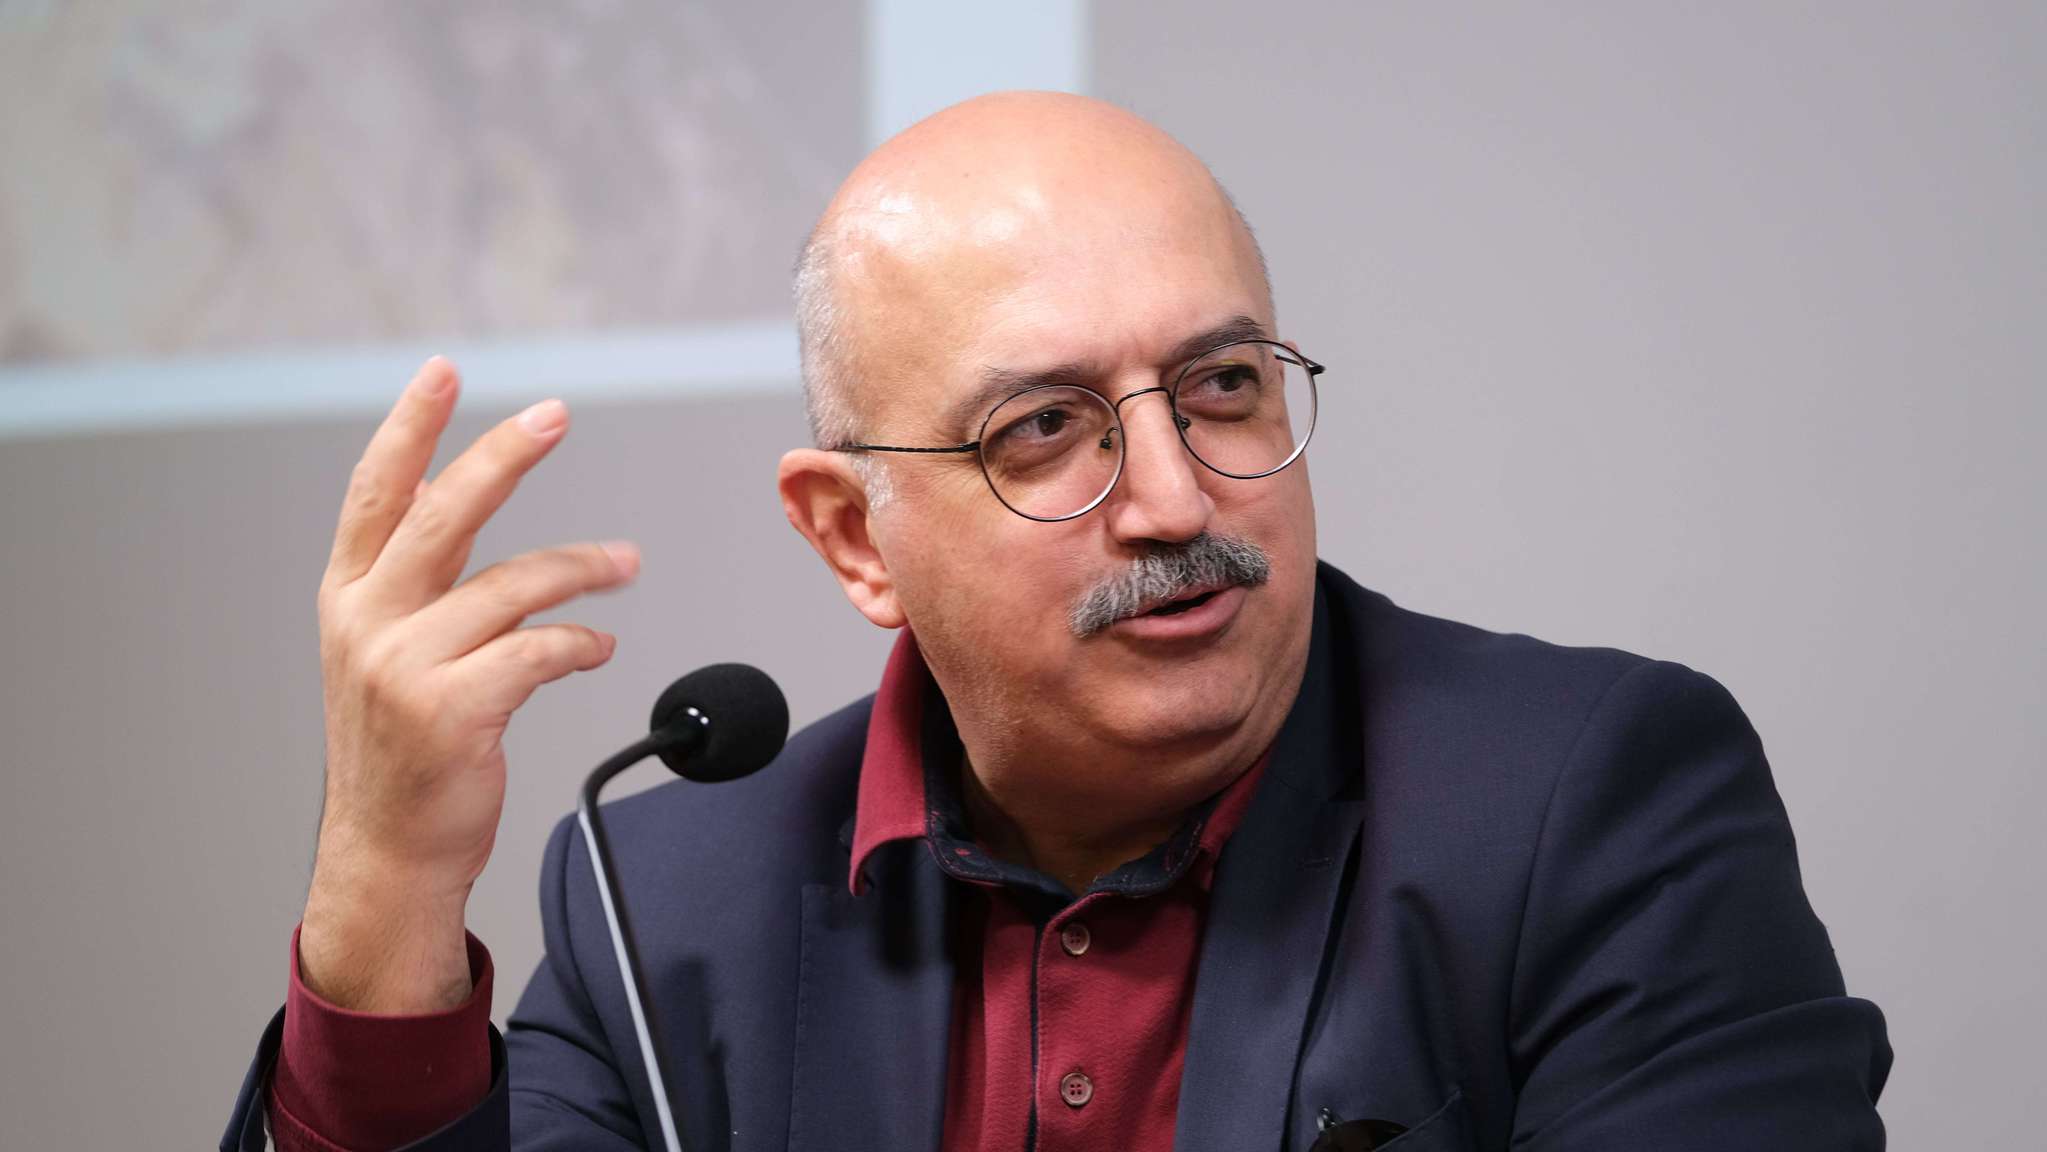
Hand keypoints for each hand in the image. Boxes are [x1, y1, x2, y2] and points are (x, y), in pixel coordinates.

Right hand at [299, 357, 637, 1011]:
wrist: (388, 853)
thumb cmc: (402, 748)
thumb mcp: (382, 650)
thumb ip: (412, 576)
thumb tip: (441, 489)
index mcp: (348, 597)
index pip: (376, 494)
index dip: (408, 427)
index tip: (443, 371)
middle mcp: (367, 623)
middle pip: (441, 514)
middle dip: (501, 455)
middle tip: (554, 412)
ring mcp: (405, 667)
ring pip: (514, 585)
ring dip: (582, 568)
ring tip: (626, 562)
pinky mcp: (453, 711)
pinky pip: (539, 651)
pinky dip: (579, 642)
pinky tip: (598, 646)